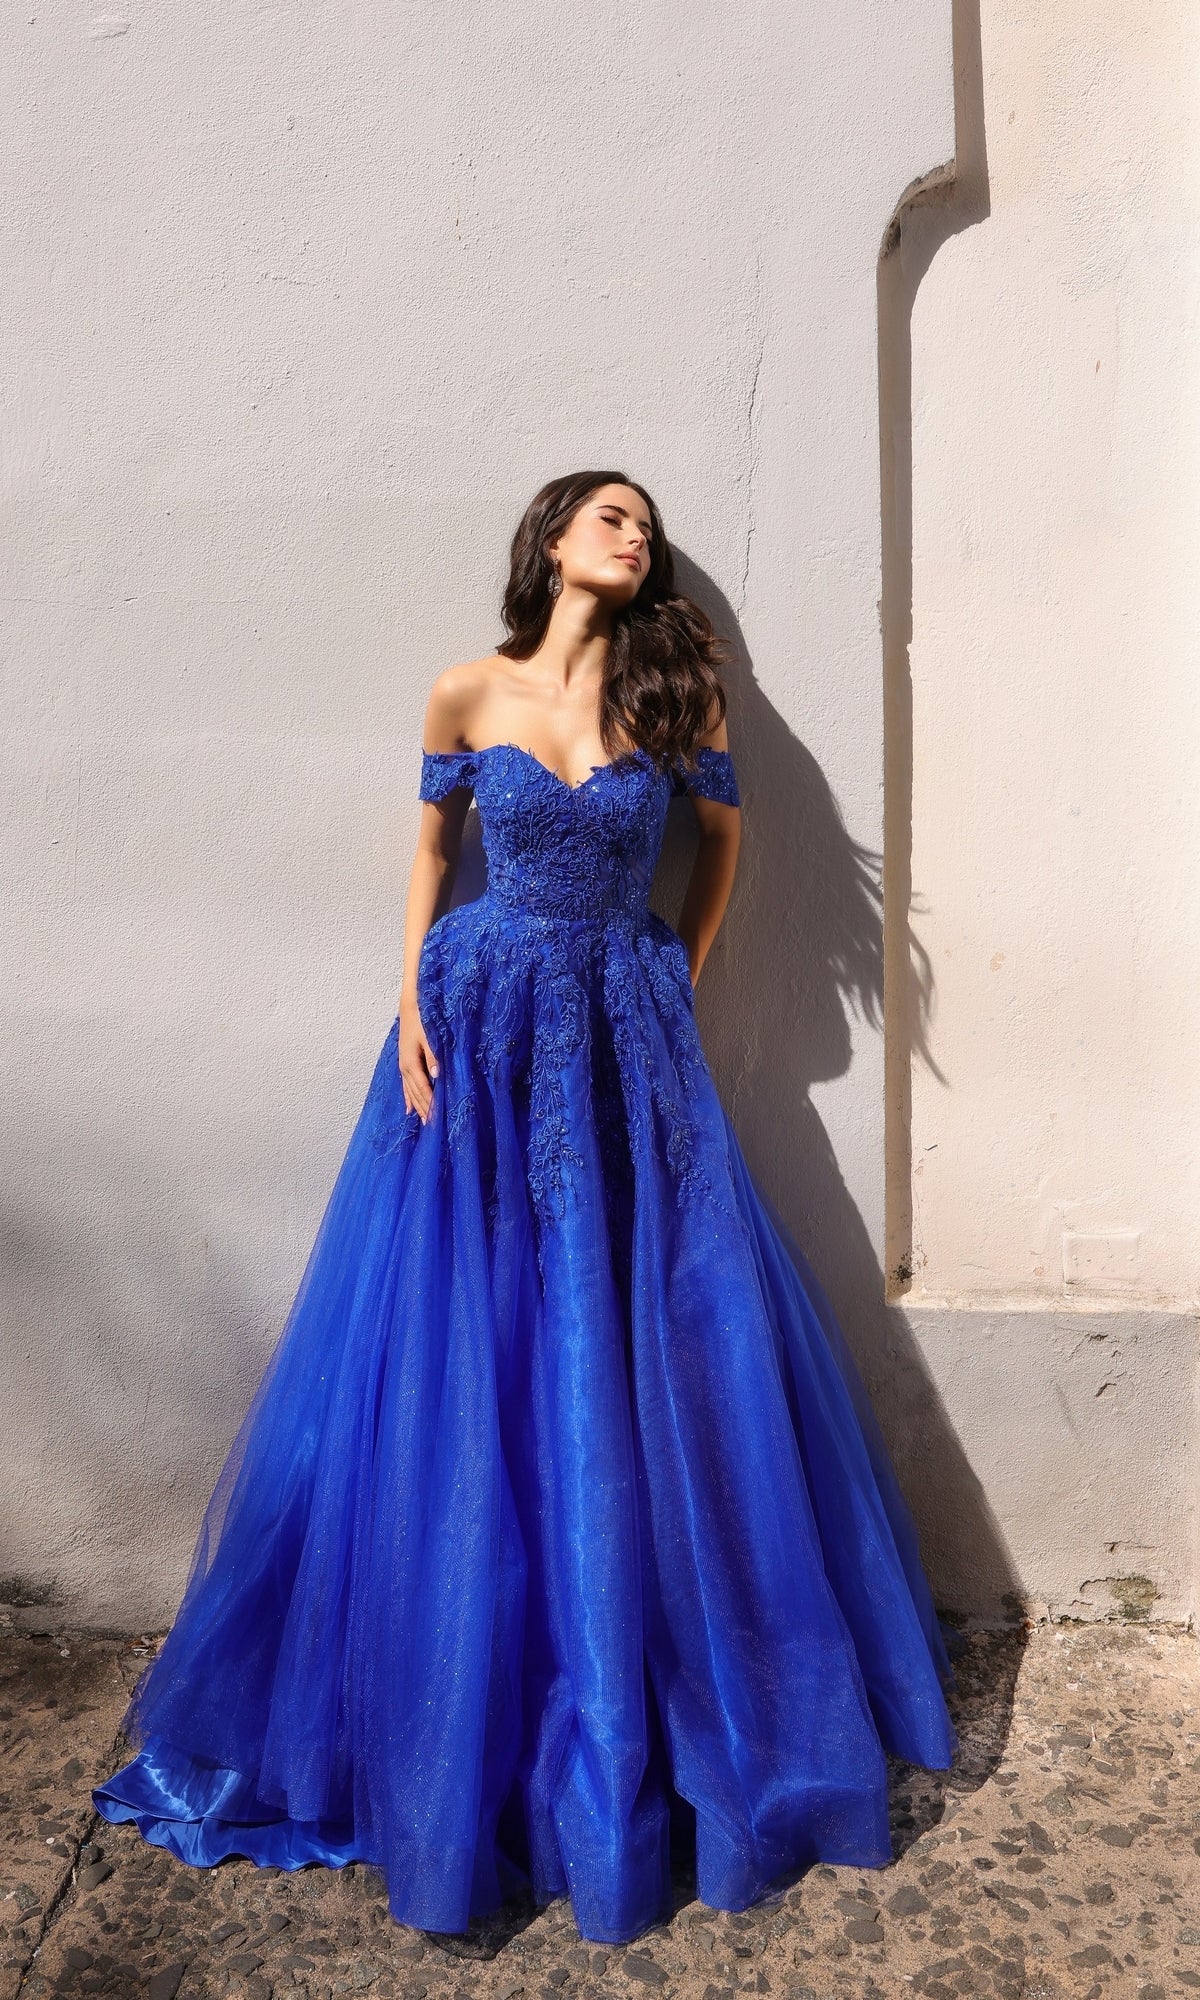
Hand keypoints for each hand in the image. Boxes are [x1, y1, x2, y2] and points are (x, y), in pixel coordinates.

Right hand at [398, 994, 438, 1122]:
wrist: (411, 1004)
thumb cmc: (423, 1018)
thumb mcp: (430, 1036)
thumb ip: (434, 1056)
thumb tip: (437, 1075)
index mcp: (411, 1062)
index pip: (423, 1088)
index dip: (430, 1103)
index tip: (437, 1118)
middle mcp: (404, 1067)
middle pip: (415, 1093)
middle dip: (424, 1109)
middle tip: (434, 1126)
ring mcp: (403, 1065)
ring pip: (410, 1091)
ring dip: (417, 1106)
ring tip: (424, 1121)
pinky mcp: (404, 1061)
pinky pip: (406, 1085)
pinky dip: (408, 1097)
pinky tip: (409, 1109)